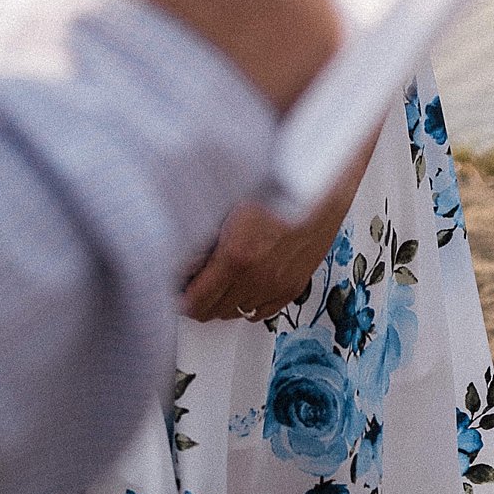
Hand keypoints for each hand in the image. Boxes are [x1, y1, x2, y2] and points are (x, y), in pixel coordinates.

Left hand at [181, 198, 344, 322]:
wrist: (320, 183)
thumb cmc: (278, 181)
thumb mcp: (228, 198)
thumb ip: (202, 225)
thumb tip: (178, 239)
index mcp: (236, 255)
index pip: (195, 300)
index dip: (179, 297)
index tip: (173, 288)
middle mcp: (257, 276)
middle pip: (214, 311)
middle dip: (198, 300)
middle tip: (190, 284)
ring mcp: (277, 284)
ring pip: (237, 313)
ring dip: (223, 302)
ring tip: (214, 284)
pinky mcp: (294, 285)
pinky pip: (263, 311)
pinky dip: (248, 304)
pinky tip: (242, 288)